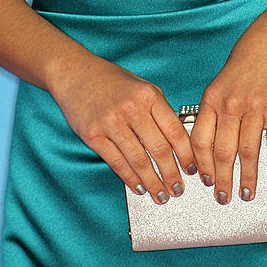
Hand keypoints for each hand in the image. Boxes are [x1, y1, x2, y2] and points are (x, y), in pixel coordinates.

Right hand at [52, 53, 197, 203]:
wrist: (75, 72)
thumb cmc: (110, 80)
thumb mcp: (141, 86)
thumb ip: (158, 110)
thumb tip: (176, 141)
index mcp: (148, 95)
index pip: (175, 130)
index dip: (186, 154)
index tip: (191, 169)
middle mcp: (132, 108)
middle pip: (158, 149)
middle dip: (171, 174)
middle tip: (177, 189)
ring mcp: (111, 122)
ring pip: (139, 160)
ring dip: (152, 182)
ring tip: (160, 194)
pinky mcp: (93, 135)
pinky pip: (117, 162)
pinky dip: (130, 178)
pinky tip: (138, 187)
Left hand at [189, 14, 266, 204]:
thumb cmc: (247, 59)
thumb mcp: (222, 82)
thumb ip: (217, 110)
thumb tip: (212, 144)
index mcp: (213, 98)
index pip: (200, 140)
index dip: (201, 165)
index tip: (203, 181)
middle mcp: (231, 104)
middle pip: (223, 151)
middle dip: (222, 180)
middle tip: (224, 198)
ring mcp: (255, 105)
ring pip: (249, 149)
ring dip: (248, 176)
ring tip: (248, 193)